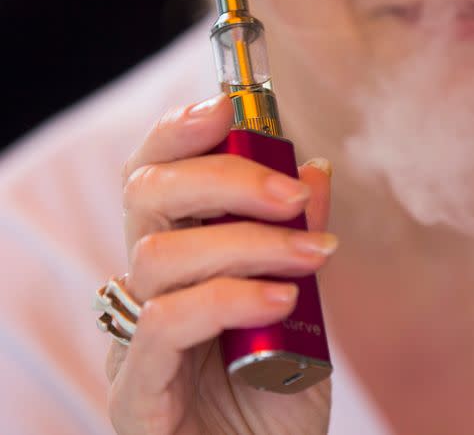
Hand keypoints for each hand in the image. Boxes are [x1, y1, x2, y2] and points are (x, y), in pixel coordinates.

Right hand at [106, 94, 332, 434]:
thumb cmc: (277, 392)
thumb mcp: (301, 305)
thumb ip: (297, 240)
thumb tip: (315, 169)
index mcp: (180, 260)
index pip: (155, 177)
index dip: (179, 132)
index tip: (228, 106)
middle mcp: (147, 290)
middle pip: (148, 197)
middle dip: (225, 177)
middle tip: (292, 194)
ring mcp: (135, 339)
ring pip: (161, 256)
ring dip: (247, 242)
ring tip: (310, 256)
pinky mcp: (138, 389)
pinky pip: (166, 322)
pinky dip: (229, 295)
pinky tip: (281, 298)